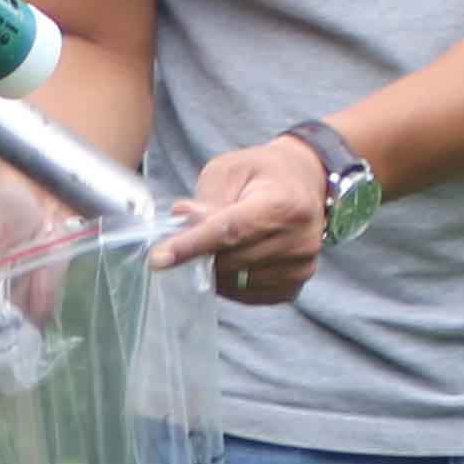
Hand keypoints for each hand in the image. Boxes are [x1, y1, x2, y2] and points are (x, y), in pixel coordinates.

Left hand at [156, 136, 334, 304]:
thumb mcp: (230, 169)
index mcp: (284, 204)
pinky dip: (228, 280)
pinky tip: (231, 257)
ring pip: (234, 281)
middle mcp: (299, 240)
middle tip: (184, 237)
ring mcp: (299, 267)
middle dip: (198, 252)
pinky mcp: (293, 286)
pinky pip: (246, 294)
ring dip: (213, 267)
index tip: (158, 258)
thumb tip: (181, 221)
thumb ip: (206, 198)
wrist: (305, 184)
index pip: (231, 231)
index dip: (192, 245)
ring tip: (215, 243)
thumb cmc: (262, 173)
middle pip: (230, 260)